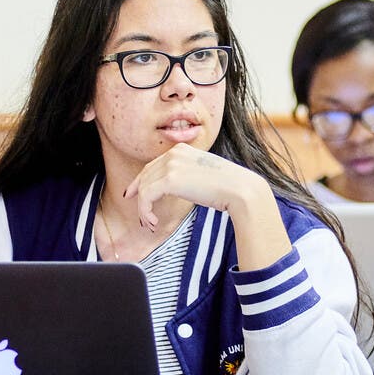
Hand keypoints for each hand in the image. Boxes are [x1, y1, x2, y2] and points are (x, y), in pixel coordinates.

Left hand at [123, 143, 267, 231]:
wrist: (240, 189)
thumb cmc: (228, 186)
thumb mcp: (202, 172)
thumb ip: (186, 174)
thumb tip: (174, 186)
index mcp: (182, 149)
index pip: (153, 165)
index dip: (140, 181)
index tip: (133, 195)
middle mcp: (174, 153)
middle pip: (145, 176)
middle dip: (138, 196)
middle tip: (142, 217)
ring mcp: (171, 165)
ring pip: (144, 188)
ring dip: (143, 210)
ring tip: (150, 224)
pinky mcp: (169, 180)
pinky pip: (146, 197)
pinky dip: (145, 212)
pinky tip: (153, 223)